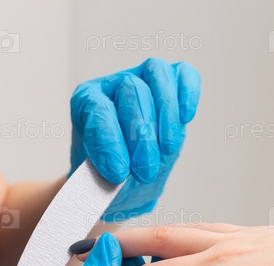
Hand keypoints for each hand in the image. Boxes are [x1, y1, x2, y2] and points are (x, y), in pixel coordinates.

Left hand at [70, 58, 200, 219]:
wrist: (124, 183)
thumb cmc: (109, 177)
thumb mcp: (98, 182)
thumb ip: (104, 176)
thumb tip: (123, 173)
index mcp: (86, 102)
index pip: (98, 109)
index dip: (109, 141)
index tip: (118, 173)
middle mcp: (113, 85)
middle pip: (131, 90)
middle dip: (141, 135)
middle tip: (145, 172)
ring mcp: (144, 80)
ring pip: (157, 74)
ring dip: (166, 114)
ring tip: (168, 149)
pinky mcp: (172, 87)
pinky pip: (184, 74)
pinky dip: (188, 92)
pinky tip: (186, 117)